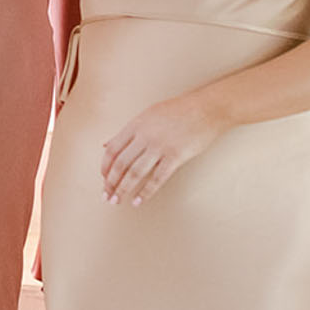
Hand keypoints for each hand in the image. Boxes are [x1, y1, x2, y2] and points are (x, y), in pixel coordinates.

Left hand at [100, 92, 229, 206]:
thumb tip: (105, 144)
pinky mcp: (176, 156)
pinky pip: (157, 178)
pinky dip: (146, 192)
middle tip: (107, 196)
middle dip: (111, 183)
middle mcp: (144, 136)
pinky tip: (138, 201)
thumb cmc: (177, 111)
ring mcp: (160, 146)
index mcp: (135, 125)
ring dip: (123, 189)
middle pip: (121, 163)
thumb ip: (127, 132)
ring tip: (117, 201)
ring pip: (135, 172)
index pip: (112, 150)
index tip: (104, 179)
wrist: (206, 108)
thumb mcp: (147, 115)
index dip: (105, 167)